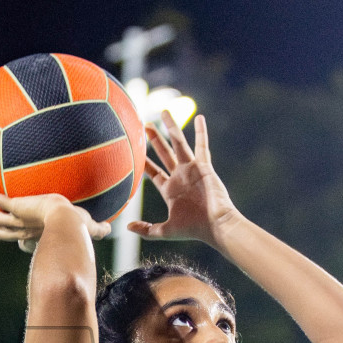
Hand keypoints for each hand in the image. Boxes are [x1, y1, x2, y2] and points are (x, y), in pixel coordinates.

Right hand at [0, 178, 110, 251]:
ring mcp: (18, 219)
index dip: (23, 241)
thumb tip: (110, 228)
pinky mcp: (15, 207)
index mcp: (41, 233)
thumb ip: (98, 228)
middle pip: (5, 232)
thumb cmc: (79, 226)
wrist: (68, 222)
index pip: (27, 240)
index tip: (21, 240)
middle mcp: (26, 229)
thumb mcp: (89, 226)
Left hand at [132, 112, 238, 245]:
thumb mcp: (164, 231)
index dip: (145, 163)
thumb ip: (146, 229)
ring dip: (172, 128)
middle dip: (155, 140)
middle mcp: (180, 177)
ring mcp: (192, 170)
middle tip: (145, 125)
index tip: (135, 152)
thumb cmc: (193, 229)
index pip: (154, 172)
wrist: (215, 226)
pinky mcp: (204, 167)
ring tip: (164, 112)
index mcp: (170, 190)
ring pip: (179, 144)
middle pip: (164, 153)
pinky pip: (202, 146)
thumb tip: (126, 227)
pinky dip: (201, 132)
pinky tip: (199, 118)